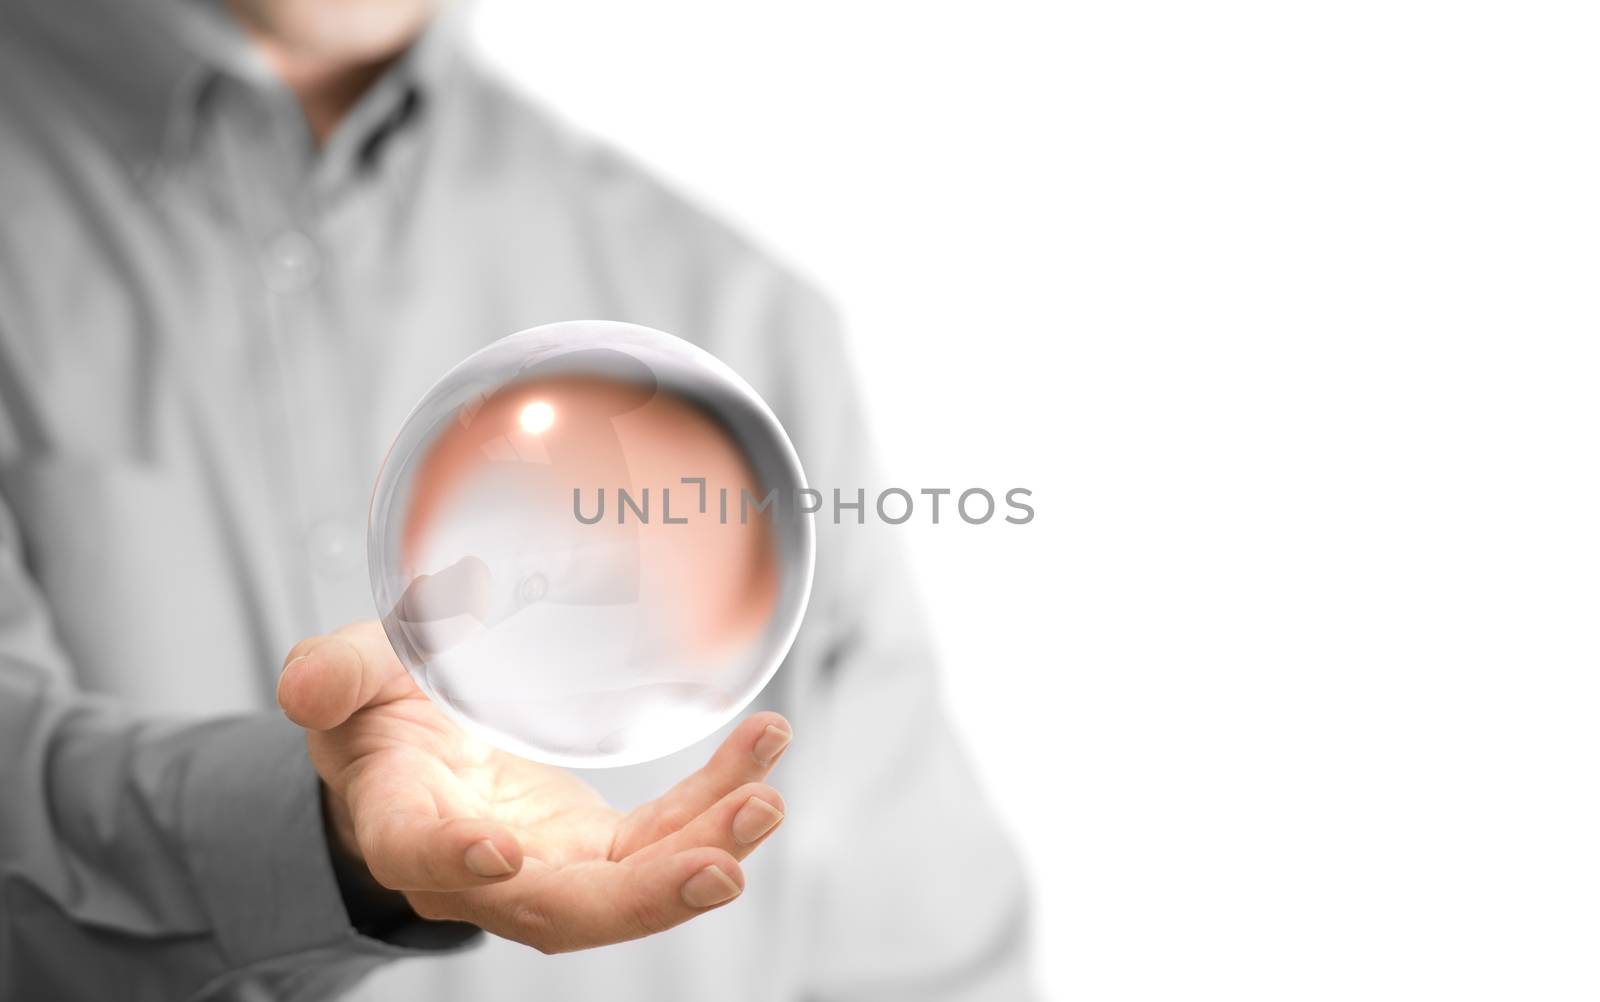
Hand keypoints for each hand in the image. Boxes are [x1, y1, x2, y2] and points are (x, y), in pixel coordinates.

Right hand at [276, 621, 791, 952]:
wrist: (418, 754)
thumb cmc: (378, 717)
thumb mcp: (349, 679)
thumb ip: (333, 673)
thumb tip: (304, 686)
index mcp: (401, 820)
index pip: (418, 851)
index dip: (457, 860)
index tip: (503, 850)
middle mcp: (479, 867)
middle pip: (557, 907)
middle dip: (642, 895)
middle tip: (717, 866)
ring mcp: (546, 866)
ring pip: (627, 888)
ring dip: (702, 854)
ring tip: (764, 805)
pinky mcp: (596, 848)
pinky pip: (663, 838)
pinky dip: (715, 807)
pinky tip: (762, 759)